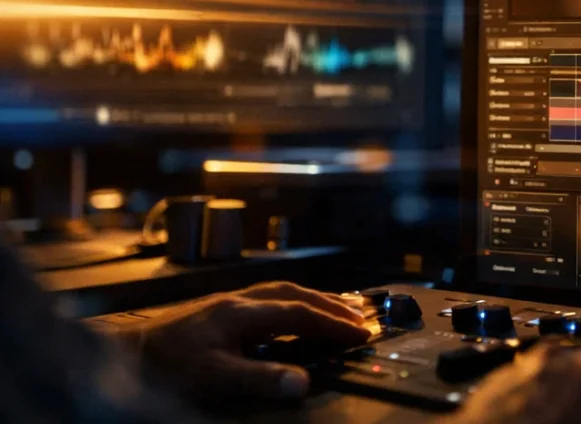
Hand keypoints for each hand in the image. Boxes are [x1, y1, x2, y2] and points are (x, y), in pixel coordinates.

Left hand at [122, 282, 370, 403]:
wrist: (122, 354)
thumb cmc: (166, 366)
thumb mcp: (214, 377)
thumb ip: (259, 378)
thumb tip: (303, 384)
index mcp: (242, 312)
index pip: (300, 312)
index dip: (333, 323)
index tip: (361, 334)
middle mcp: (239, 300)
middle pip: (295, 294)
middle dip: (331, 305)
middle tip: (361, 318)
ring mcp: (228, 302)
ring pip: (282, 293)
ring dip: (314, 299)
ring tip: (340, 309)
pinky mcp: (218, 310)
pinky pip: (268, 298)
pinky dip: (294, 302)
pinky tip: (295, 312)